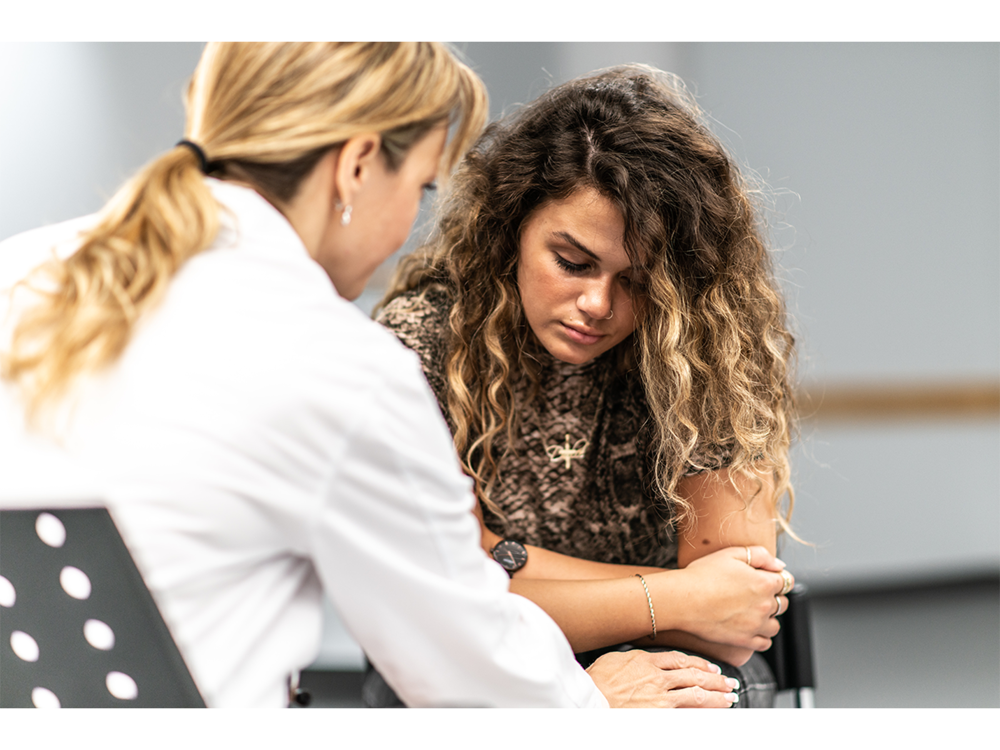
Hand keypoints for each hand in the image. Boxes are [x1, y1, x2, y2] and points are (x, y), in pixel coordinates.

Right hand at [586, 650, 739, 707]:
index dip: (699, 664)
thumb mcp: (615, 659)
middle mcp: (657, 676)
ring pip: (696, 693)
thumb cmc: (595, 681)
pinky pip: (687, 711)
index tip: (710, 668)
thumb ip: (634, 658)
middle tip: (728, 682)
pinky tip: (713, 713)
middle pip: (694, 675)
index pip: (680, 659)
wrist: (588, 698)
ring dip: (716, 696)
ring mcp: (660, 696)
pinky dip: (702, 712)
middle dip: (715, 679)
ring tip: (729, 698)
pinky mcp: (660, 712)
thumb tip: (644, 659)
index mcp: (646, 660)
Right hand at [650, 546, 792, 651]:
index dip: (775, 578)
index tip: (764, 578)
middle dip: (773, 597)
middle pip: (783, 603)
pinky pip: (765, 643)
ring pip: (776, 625)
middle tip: (754, 593)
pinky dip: (762, 636)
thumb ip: (760, 555)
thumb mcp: (731, 554)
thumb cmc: (702, 574)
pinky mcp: (744, 640)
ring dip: (769, 618)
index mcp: (764, 583)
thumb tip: (780, 566)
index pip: (786, 581)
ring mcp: (755, 625)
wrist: (682, 600)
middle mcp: (764, 606)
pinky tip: (750, 627)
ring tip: (752, 612)